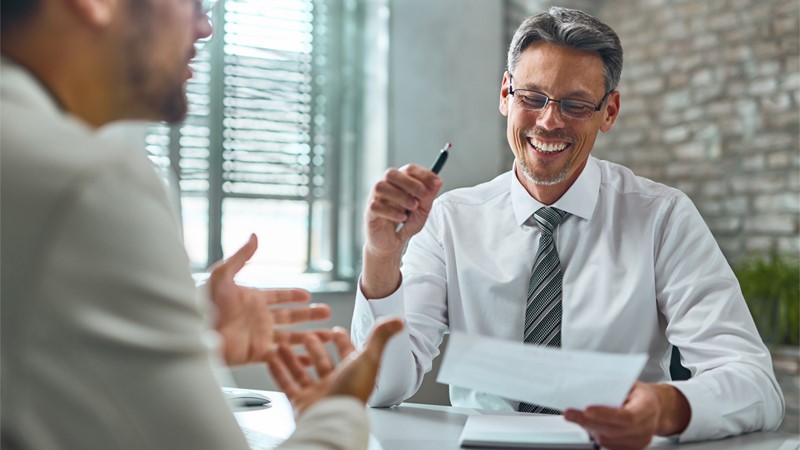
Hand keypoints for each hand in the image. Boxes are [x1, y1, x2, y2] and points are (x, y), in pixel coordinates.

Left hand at [208, 234, 331, 365]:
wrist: (194, 332)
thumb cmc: (204, 303)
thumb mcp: (222, 275)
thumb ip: (241, 257)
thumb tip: (254, 235)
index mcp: (253, 298)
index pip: (280, 296)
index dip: (294, 295)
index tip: (308, 295)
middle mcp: (259, 317)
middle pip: (291, 316)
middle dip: (310, 315)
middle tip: (328, 313)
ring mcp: (259, 336)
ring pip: (291, 336)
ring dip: (309, 336)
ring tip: (330, 337)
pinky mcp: (256, 353)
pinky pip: (280, 356)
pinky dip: (297, 359)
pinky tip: (311, 360)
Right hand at [266, 318, 403, 415]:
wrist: (334, 420)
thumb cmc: (353, 392)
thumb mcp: (369, 357)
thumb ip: (380, 337)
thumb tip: (398, 321)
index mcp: (352, 372)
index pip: (347, 354)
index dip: (342, 341)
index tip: (336, 330)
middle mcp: (335, 383)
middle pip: (323, 362)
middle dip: (316, 348)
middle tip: (308, 335)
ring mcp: (318, 394)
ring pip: (303, 373)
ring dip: (293, 358)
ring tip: (284, 344)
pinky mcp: (301, 403)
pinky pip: (287, 385)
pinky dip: (279, 372)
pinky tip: (272, 359)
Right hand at [361, 164, 441, 297]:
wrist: (391, 243)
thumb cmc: (405, 223)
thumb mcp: (422, 210)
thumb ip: (429, 196)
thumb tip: (438, 181)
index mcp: (399, 183)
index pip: (408, 169)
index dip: (423, 174)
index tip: (436, 183)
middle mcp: (385, 187)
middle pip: (391, 173)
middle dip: (410, 183)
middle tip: (423, 195)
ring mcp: (375, 198)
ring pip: (381, 186)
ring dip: (400, 196)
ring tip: (412, 208)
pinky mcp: (369, 212)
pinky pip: (376, 206)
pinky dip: (392, 212)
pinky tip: (401, 218)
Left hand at [564, 382, 689, 449]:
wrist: (657, 408)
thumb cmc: (641, 394)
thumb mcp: (631, 383)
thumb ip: (615, 385)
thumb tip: (591, 385)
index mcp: (648, 407)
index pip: (626, 416)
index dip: (605, 415)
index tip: (586, 410)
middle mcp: (646, 427)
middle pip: (613, 430)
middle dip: (588, 422)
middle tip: (570, 413)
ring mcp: (641, 440)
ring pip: (609, 440)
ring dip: (589, 428)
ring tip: (576, 417)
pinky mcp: (633, 448)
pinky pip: (610, 445)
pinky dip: (597, 434)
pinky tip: (588, 424)